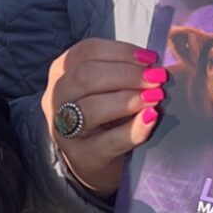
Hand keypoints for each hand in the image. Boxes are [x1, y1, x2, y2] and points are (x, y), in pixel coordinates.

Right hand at [41, 40, 166, 198]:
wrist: (94, 160)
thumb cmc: (104, 115)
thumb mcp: (106, 87)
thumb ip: (122, 71)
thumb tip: (154, 63)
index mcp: (61, 72)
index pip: (86, 52)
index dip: (120, 51)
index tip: (150, 58)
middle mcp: (55, 98)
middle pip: (85, 77)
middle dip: (126, 74)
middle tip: (157, 78)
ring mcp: (64, 130)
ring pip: (90, 108)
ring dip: (128, 100)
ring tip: (155, 97)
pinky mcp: (81, 156)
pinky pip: (109, 141)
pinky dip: (134, 129)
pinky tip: (151, 118)